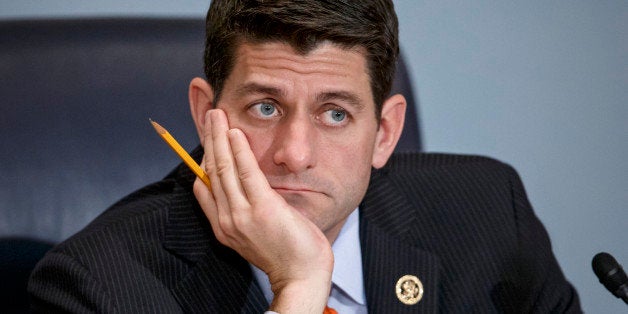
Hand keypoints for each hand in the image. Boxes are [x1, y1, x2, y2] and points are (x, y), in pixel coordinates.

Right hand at [193, 109, 332, 312]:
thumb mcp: (257, 231)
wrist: (302, 275)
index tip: (208, 138)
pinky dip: (239, 150)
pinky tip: (234, 132)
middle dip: (209, 140)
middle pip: (211, 172)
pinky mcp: (263, 209)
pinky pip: (246, 172)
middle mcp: (227, 220)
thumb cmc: (286, 253)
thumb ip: (244, 209)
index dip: (204, 158)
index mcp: (224, 226)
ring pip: (224, 168)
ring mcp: (243, 215)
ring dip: (218, 137)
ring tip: (216, 114)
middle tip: (209, 115)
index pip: (206, 186)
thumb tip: (236, 186)